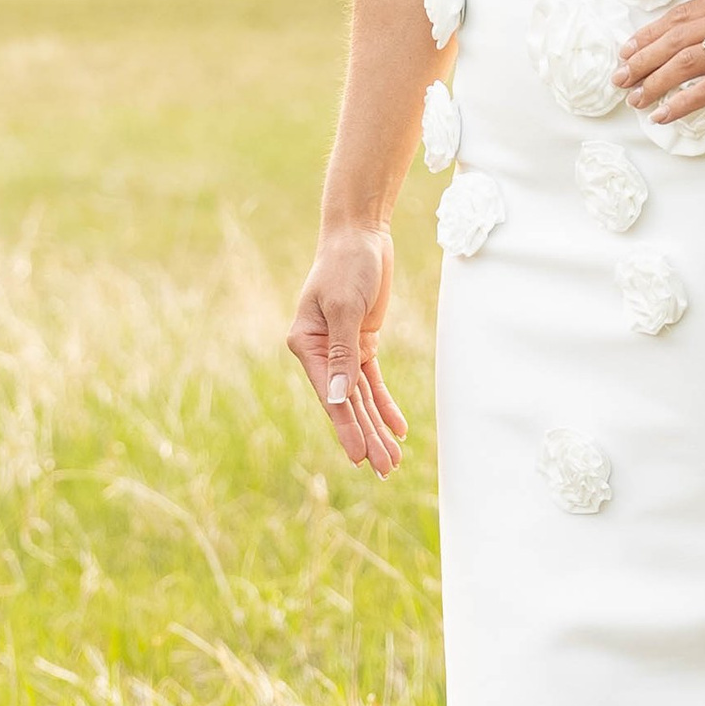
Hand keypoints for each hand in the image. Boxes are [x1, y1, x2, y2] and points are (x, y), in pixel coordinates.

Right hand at [286, 222, 408, 474]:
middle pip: (346, 403)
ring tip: (394, 461)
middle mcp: (320, 352)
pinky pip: (372, 382)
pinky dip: (384, 404)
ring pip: (361, 398)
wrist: (360, 235)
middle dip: (366, 436)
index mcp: (305, 344)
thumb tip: (341, 398)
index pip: (330, 394)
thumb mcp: (345, 306)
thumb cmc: (346, 265)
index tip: (361, 456)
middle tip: (385, 470)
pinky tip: (399, 429)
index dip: (346, 427)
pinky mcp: (361, 343)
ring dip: (377, 427)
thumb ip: (342, 353)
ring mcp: (341, 350)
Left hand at [614, 0, 704, 128]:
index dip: (652, 31)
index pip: (685, 13)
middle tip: (619, 78)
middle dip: (641, 58)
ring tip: (634, 100)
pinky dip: (682, 102)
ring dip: (653, 82)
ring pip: (685, 61)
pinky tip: (664, 115)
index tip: (631, 46)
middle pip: (675, 36)